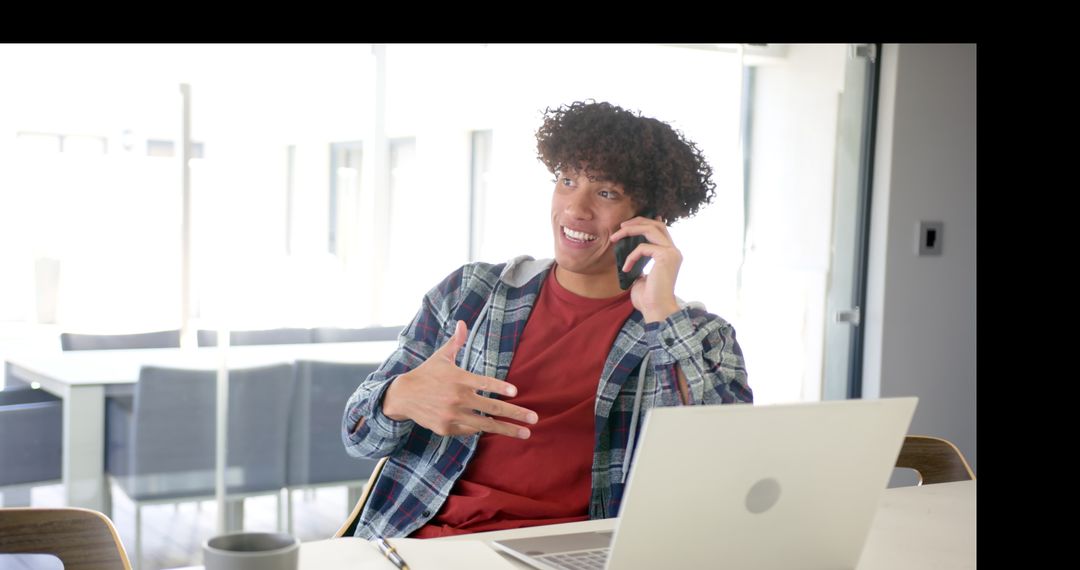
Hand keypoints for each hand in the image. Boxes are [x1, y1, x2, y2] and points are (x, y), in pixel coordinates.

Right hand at [382, 320, 538, 438]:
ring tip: (525, 433)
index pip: (484, 383)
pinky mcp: (446, 428)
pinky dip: (481, 429)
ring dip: (507, 430)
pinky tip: (494, 429)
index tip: (515, 392)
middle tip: (534, 419)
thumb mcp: (441, 356)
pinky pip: (470, 430)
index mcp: (459, 379)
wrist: (403, 396)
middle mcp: (457, 398)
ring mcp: (452, 415)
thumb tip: (463, 322)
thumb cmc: (427, 374)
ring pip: (485, 425)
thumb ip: (456, 342)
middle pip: (491, 408)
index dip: (500, 387)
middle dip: (515, 414)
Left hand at [610, 215, 681, 322]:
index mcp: (670, 255)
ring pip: (651, 229)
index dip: (645, 223)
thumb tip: (632, 255)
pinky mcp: (665, 256)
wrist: (655, 310)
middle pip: (657, 224)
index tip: (627, 226)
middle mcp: (673, 251)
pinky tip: (626, 269)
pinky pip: (643, 248)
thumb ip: (640, 263)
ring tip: (615, 237)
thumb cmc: (648, 298)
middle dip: (637, 222)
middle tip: (620, 227)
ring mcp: (671, 253)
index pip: (660, 230)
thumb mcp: (641, 276)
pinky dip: (631, 256)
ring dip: (630, 230)